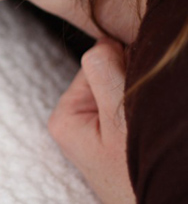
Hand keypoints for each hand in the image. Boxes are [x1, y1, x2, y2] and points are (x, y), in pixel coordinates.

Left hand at [48, 38, 134, 203]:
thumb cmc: (137, 173)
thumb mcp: (120, 118)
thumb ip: (104, 72)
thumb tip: (102, 40)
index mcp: (65, 115)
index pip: (95, 62)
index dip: (124, 65)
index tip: (142, 90)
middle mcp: (74, 122)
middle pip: (108, 77)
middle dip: (132, 85)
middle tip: (147, 114)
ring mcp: (94, 133)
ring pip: (122, 93)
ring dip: (140, 101)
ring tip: (149, 127)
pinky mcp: (113, 142)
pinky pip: (128, 112)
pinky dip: (142, 114)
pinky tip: (149, 133)